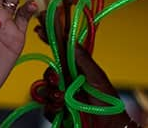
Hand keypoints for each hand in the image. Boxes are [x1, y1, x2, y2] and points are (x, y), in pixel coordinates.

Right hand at [33, 5, 134, 127]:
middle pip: (49, 74)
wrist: (108, 126)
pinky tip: (62, 110)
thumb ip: (82, 59)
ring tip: (63, 100)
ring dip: (52, 95)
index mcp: (77, 71)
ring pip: (44, 91)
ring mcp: (62, 98)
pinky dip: (52, 108)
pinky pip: (45, 108)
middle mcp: (68, 83)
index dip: (50, 42)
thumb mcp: (96, 77)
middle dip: (50, 77)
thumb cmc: (108, 103)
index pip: (61, 53)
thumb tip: (70, 39)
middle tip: (57, 82)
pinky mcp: (58, 113)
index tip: (39, 30)